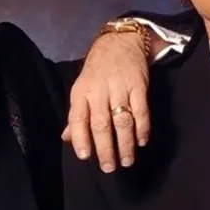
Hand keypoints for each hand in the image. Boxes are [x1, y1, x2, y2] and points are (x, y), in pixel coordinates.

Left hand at [62, 31, 150, 172]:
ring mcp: (120, 88)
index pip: (77, 118)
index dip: (80, 138)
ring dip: (125, 143)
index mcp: (81, 92)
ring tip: (126, 161)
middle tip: (109, 167)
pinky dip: (142, 129)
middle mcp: (99, 90)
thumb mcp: (81, 88)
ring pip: (122, 121)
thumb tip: (67, 139)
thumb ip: (76, 115)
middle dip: (105, 148)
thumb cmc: (97, 70)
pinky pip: (141, 111)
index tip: (85, 157)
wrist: (120, 42)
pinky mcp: (139, 86)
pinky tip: (141, 142)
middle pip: (101, 124)